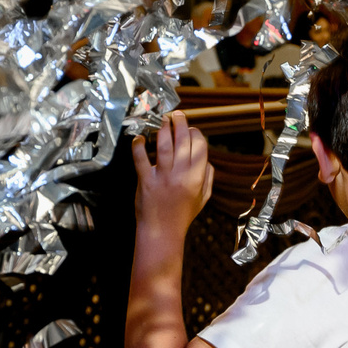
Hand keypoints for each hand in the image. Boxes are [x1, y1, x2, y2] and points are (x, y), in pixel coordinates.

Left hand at [131, 111, 214, 230]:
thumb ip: (209, 178)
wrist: (163, 232)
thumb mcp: (204, 198)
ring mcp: (163, 177)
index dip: (196, 134)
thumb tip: (208, 160)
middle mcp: (181, 174)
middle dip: (180, 123)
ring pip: (164, 146)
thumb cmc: (183, 215)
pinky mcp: (146, 181)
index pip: (200, 147)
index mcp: (197, 177)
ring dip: (163, 129)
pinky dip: (139, 146)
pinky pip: (141, 159)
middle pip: (183, 141)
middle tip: (176, 115)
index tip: (191, 129)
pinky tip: (139, 138)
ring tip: (162, 120)